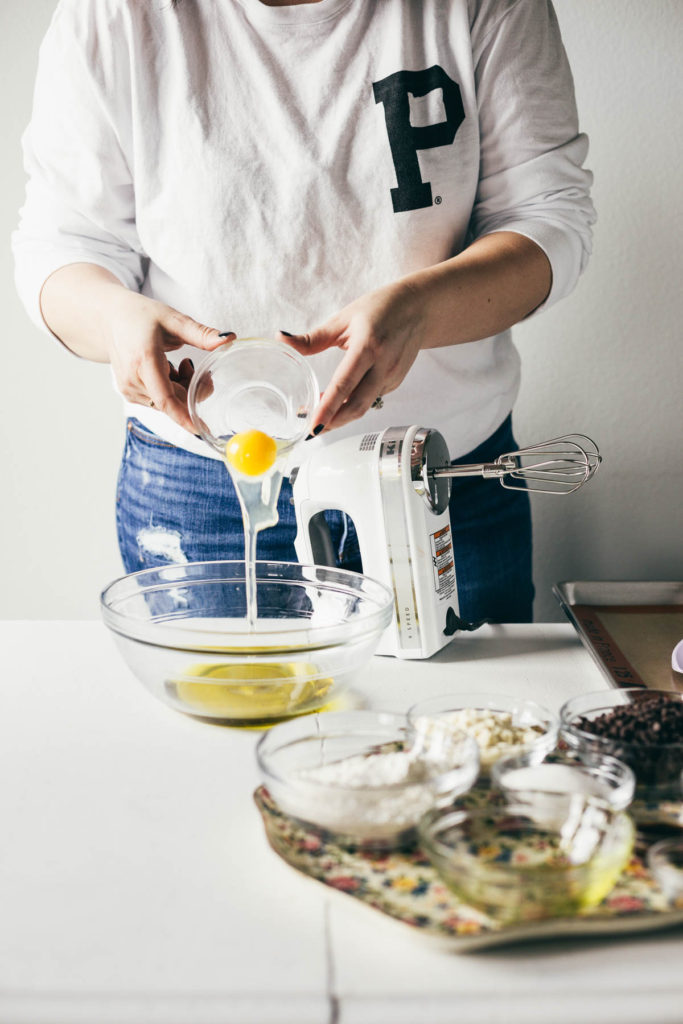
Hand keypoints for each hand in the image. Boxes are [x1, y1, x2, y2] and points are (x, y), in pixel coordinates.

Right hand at [105, 291, 234, 432]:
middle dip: (193, 389)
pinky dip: (170, 390)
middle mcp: (133, 380)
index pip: (166, 399)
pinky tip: (167, 370)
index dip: (184, 417)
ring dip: (182, 388)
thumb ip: (202, 334)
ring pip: (168, 404)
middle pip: (174, 402)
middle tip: (193, 365)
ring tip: (178, 363)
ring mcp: (129, 389)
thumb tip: (229, 339)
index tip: (201, 429)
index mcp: (144, 361)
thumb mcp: (173, 320)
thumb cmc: (140, 316)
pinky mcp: (129, 394)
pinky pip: (159, 401)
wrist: (109, 318)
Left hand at [279, 280, 424, 431]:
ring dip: (341, 415)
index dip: (327, 408)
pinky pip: (371, 399)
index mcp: (368, 346)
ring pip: (364, 406)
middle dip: (333, 422)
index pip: (344, 384)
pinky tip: (339, 403)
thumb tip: (281, 339)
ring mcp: (392, 376)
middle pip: (357, 405)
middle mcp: (383, 365)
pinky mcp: (395, 382)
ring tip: (319, 416)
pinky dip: (353, 405)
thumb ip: (312, 338)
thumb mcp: (343, 319)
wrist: (419, 308)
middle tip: (311, 430)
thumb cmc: (381, 308)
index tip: (312, 424)